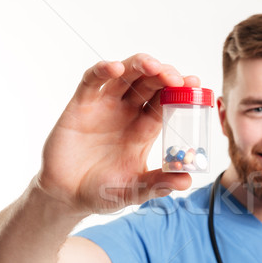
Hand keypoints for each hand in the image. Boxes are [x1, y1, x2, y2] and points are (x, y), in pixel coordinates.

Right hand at [36, 54, 197, 213]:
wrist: (66, 197)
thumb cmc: (102, 192)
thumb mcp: (135, 190)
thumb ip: (158, 184)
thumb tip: (186, 181)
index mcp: (144, 130)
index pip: (166, 101)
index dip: (180, 90)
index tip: (195, 82)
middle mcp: (127, 113)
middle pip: (150, 83)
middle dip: (165, 75)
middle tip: (177, 78)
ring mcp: (104, 106)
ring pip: (125, 75)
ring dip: (140, 65)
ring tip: (153, 66)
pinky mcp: (81, 105)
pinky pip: (92, 81)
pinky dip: (103, 70)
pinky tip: (115, 68)